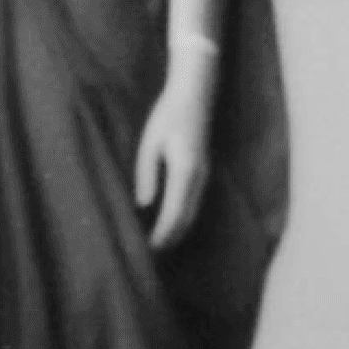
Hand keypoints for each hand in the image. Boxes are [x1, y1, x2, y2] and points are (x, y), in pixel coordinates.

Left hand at [134, 46, 214, 249]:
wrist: (195, 92)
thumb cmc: (168, 114)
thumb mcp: (150, 143)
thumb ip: (147, 174)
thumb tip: (144, 205)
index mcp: (185, 171)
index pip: (174, 214)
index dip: (162, 236)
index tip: (148, 251)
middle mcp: (199, 176)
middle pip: (187, 218)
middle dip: (170, 239)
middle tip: (151, 256)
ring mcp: (204, 174)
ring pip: (193, 212)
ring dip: (177, 230)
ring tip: (159, 245)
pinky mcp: (203, 170)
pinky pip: (195, 202)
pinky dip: (183, 218)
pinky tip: (170, 222)